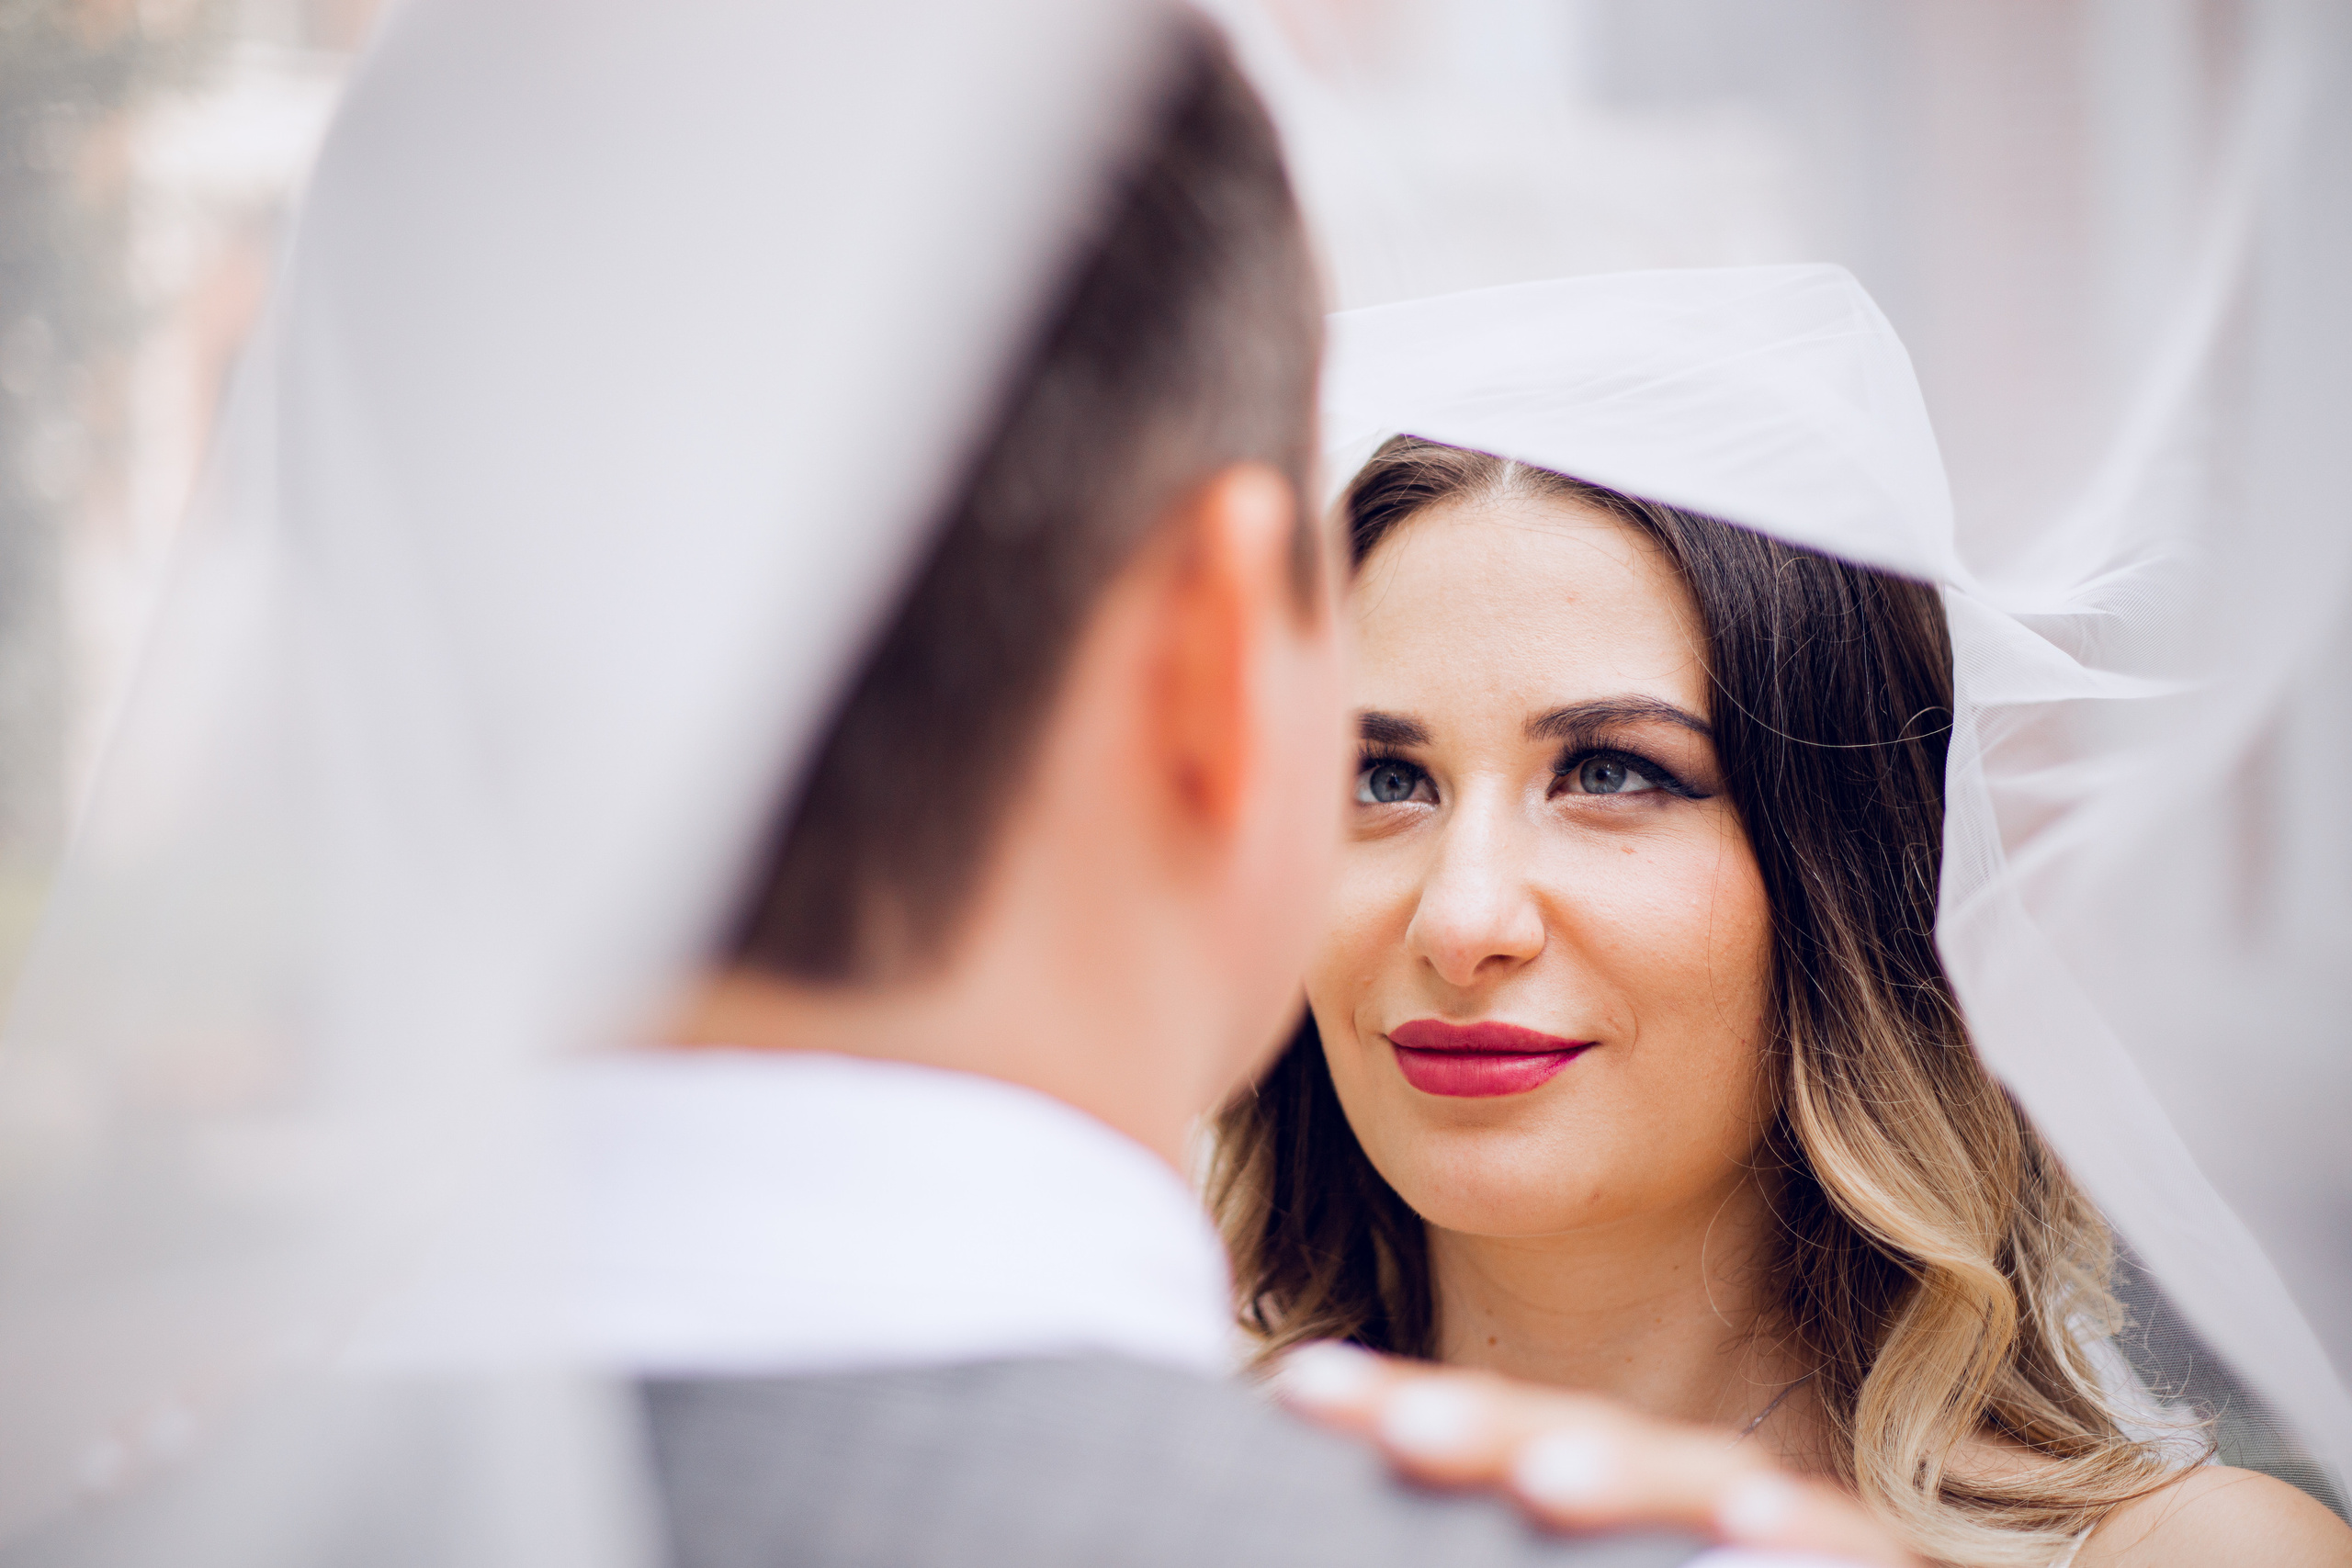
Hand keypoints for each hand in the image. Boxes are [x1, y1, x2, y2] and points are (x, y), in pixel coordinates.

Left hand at [1272, 1343, 1921, 1567]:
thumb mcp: (1553, 1559)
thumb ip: (1469, 1537)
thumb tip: (1317, 1490)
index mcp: (1589, 1494)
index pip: (1490, 1437)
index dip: (1400, 1408)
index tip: (1301, 1390)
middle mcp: (1677, 1498)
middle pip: (1571, 1441)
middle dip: (1480, 1427)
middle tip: (1392, 1429)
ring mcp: (1775, 1524)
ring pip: (1694, 1478)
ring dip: (1619, 1475)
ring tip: (1545, 1484)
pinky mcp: (1867, 1562)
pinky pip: (1848, 1543)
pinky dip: (1810, 1536)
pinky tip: (1759, 1530)